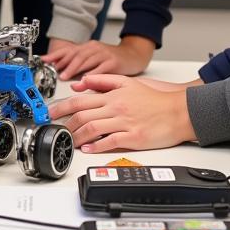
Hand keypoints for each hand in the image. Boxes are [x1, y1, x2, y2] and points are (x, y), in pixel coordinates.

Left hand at [42, 35, 154, 78]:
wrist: (134, 55)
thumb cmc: (114, 60)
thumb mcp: (96, 61)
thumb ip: (83, 69)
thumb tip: (70, 81)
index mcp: (88, 48)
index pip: (69, 50)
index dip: (56, 55)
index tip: (44, 60)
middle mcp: (95, 48)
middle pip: (76, 54)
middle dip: (64, 63)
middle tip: (56, 73)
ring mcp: (105, 54)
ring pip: (86, 60)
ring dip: (74, 68)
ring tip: (66, 76)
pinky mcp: (115, 62)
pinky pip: (102, 68)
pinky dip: (93, 74)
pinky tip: (86, 80)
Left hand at [47, 74, 196, 152]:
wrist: (178, 110)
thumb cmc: (154, 99)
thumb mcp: (127, 82)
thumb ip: (102, 80)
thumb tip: (80, 84)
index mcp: (113, 95)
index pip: (80, 100)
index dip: (62, 106)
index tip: (51, 113)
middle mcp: (116, 108)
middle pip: (83, 115)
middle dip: (65, 123)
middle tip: (55, 129)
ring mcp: (125, 123)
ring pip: (93, 128)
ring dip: (77, 136)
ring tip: (68, 140)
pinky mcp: (134, 138)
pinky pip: (111, 142)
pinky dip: (96, 146)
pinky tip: (88, 148)